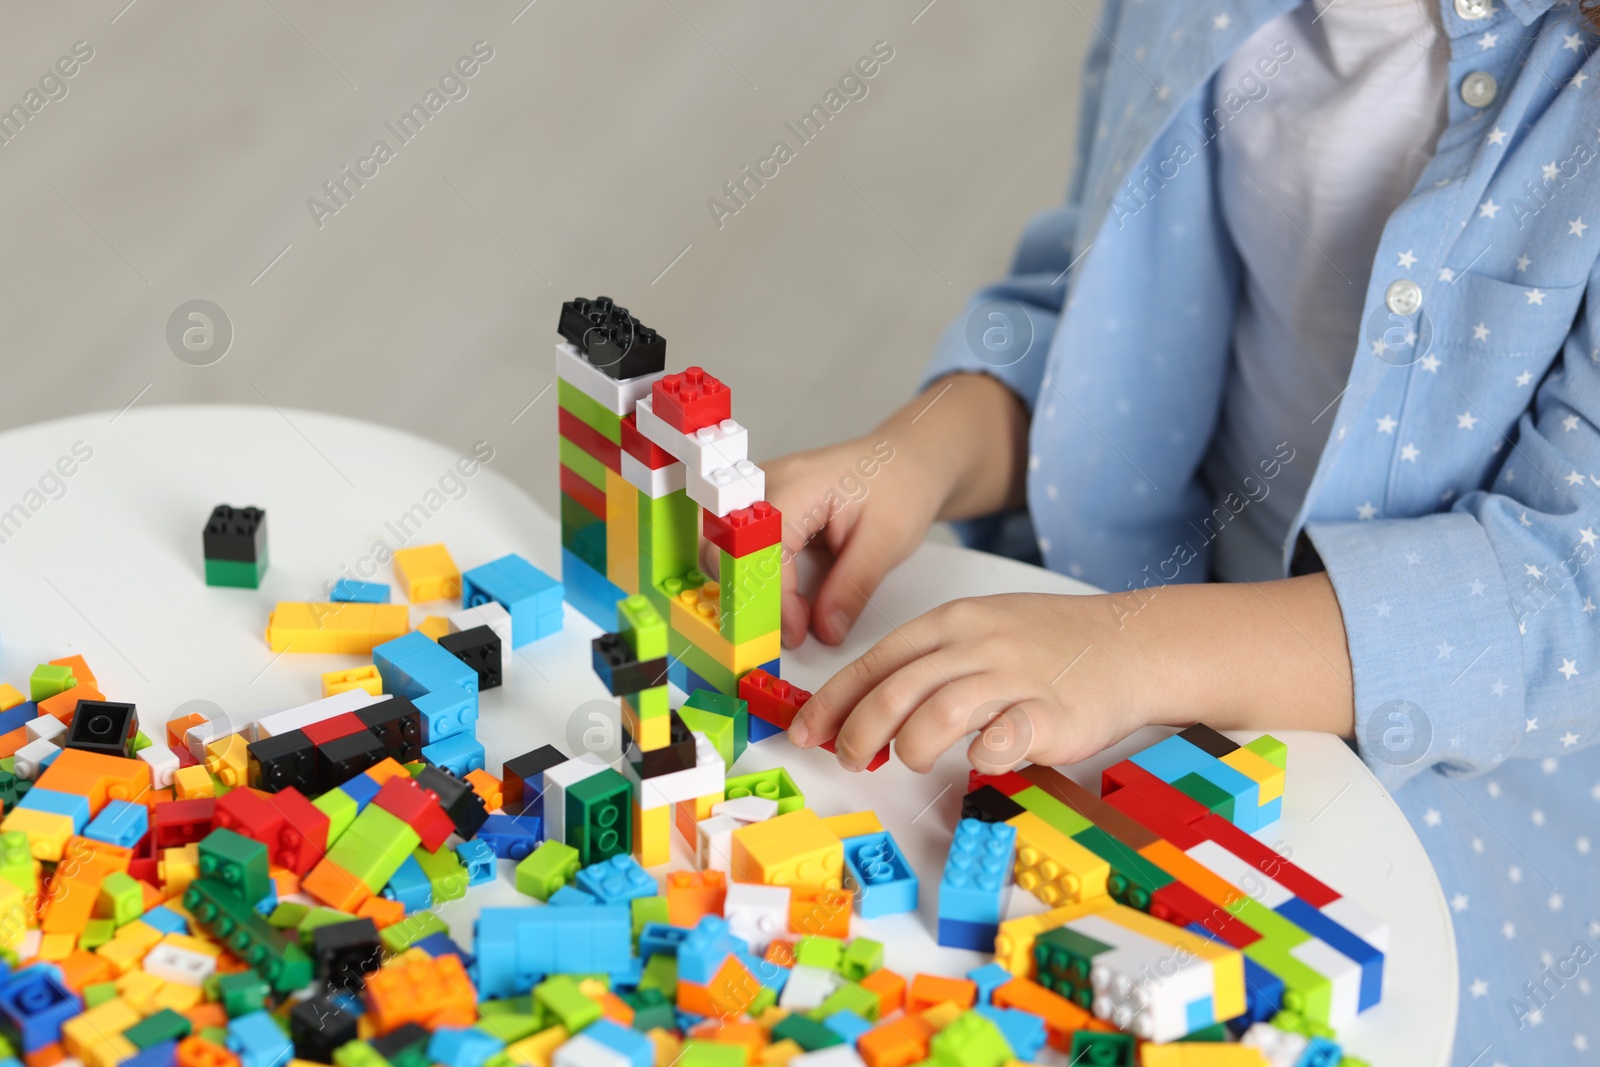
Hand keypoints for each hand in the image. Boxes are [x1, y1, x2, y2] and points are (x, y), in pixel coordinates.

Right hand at [700, 373, 1030, 647]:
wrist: (905, 461)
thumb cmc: (900, 486)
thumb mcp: (888, 541)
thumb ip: (852, 587)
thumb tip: (825, 630)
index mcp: (800, 483)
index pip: (762, 548)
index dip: (775, 599)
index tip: (798, 632)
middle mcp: (767, 482)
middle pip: (720, 545)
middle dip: (746, 594)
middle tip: (790, 626)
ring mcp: (758, 492)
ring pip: (718, 547)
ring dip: (745, 586)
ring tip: (792, 609)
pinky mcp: (759, 508)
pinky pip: (736, 547)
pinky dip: (754, 577)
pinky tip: (788, 594)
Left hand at [789, 575, 1354, 772]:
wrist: (1129, 643)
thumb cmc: (1047, 643)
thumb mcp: (979, 631)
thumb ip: (928, 663)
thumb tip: (868, 707)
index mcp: (952, 624)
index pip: (876, 661)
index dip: (834, 701)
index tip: (806, 731)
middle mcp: (976, 645)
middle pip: (897, 689)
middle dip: (860, 731)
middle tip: (850, 759)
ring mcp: (1014, 677)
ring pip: (940, 710)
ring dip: (914, 745)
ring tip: (914, 760)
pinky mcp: (1050, 712)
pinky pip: (1005, 735)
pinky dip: (983, 754)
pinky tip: (978, 763)